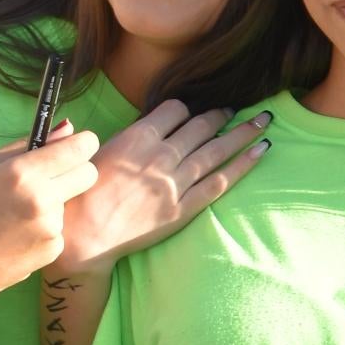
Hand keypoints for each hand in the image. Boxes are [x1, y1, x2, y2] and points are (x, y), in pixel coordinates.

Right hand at [0, 127, 104, 316]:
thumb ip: (28, 145)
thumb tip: (68, 128)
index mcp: (22, 172)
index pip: (80, 148)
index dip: (83, 143)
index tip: (79, 145)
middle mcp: (41, 198)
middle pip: (89, 173)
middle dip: (78, 169)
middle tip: (55, 175)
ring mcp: (51, 225)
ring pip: (72, 200)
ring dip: (54, 201)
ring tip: (18, 213)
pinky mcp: (54, 247)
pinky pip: (61, 226)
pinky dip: (46, 226)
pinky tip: (20, 234)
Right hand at [58, 101, 270, 273]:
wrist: (84, 235)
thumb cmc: (81, 194)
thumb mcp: (96, 153)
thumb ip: (126, 137)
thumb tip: (147, 126)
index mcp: (137, 138)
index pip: (174, 110)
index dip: (186, 109)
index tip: (193, 112)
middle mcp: (161, 156)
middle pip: (201, 126)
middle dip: (222, 115)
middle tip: (236, 110)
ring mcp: (175, 183)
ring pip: (217, 149)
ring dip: (243, 133)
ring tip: (262, 122)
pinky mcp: (184, 208)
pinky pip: (220, 181)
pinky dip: (243, 165)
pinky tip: (260, 151)